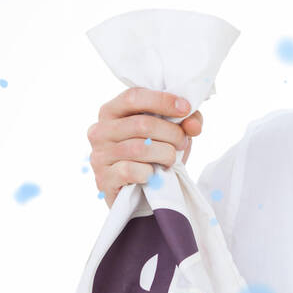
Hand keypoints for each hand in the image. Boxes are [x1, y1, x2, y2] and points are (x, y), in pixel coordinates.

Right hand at [87, 87, 203, 207]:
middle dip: (171, 133)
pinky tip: (153, 175)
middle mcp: (100, 130)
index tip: (185, 109)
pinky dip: (150, 173)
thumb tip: (193, 123)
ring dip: (165, 154)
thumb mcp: (171, 133)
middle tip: (183, 141)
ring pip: (139, 148)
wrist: (141, 195)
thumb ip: (185, 121)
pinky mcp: (103, 179)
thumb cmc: (154, 156)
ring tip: (171, 159)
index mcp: (111, 111)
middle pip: (142, 124)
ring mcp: (99, 155)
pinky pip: (131, 170)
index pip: (134, 96)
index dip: (162, 100)